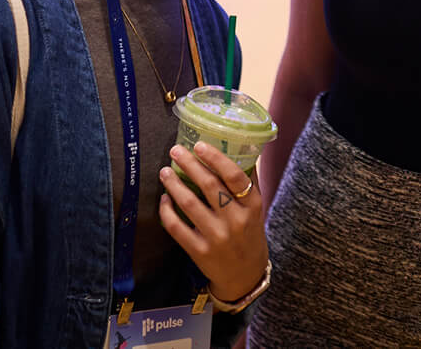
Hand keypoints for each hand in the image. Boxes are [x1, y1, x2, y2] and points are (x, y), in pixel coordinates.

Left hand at [159, 141, 269, 303]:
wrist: (245, 275)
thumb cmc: (249, 233)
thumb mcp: (256, 208)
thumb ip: (247, 182)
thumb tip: (238, 149)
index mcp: (252, 205)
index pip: (235, 176)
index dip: (216, 158)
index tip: (199, 145)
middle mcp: (235, 220)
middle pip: (209, 186)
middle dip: (189, 165)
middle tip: (175, 151)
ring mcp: (216, 237)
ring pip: (190, 204)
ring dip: (174, 185)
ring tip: (165, 171)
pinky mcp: (200, 252)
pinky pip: (178, 228)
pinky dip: (167, 212)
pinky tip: (164, 199)